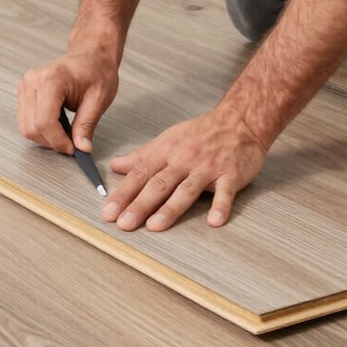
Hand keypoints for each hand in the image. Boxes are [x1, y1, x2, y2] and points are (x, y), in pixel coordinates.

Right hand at [17, 47, 118, 154]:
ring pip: (25, 127)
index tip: (72, 148)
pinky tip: (56, 124)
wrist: (90, 54)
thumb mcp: (99, 99)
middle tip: (71, 143)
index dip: (58, 141)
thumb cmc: (96, 69)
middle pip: (31, 127)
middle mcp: (33, 81)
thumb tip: (81, 148)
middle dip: (51, 141)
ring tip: (65, 133)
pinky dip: (40, 129)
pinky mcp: (24, 91)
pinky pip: (25, 120)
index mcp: (51, 80)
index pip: (44, 122)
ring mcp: (26, 85)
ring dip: (44, 137)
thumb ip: (87, 125)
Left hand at [101, 105, 266, 231]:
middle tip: (124, 223)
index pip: (140, 174)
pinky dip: (221, 206)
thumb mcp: (167, 139)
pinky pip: (225, 192)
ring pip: (186, 190)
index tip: (108, 212)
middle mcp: (184, 160)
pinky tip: (214, 221)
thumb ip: (141, 155)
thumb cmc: (202, 132)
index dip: (123, 193)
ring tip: (155, 225)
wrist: (238, 120)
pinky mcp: (230, 174)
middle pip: (159, 184)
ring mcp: (207, 168)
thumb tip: (115, 166)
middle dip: (140, 204)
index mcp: (167, 151)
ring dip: (170, 208)